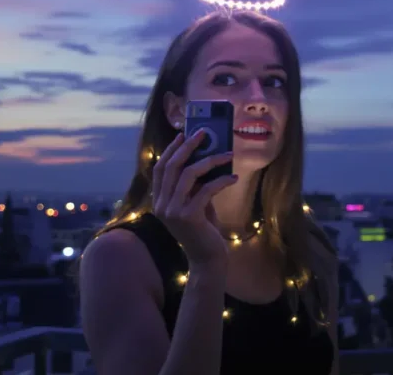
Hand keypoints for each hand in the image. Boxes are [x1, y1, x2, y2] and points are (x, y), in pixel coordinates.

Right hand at [151, 129, 236, 269]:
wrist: (207, 259)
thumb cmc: (203, 229)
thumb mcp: (195, 203)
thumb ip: (194, 185)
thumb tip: (206, 157)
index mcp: (159, 201)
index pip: (160, 168)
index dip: (171, 149)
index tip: (184, 134)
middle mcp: (161, 205)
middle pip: (172, 166)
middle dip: (189, 146)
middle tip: (204, 133)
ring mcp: (172, 211)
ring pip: (189, 174)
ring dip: (210, 160)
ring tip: (228, 154)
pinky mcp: (188, 217)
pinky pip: (206, 190)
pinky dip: (221, 181)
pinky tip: (234, 178)